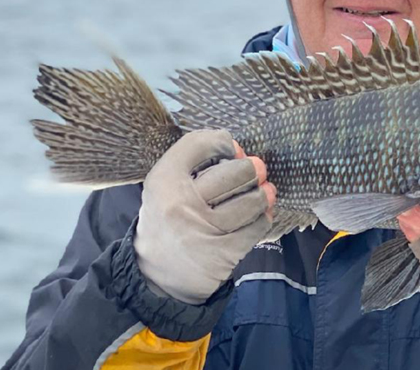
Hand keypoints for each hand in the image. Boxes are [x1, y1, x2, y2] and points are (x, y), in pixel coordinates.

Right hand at [134, 129, 274, 303]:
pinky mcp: (223, 253)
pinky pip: (256, 227)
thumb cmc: (169, 219)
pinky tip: (258, 215)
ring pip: (251, 200)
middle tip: (257, 170)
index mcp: (162, 181)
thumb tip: (241, 152)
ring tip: (263, 193)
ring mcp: (203, 229)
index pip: (199, 144)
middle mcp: (180, 203)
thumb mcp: (166, 186)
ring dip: (262, 195)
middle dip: (251, 169)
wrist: (156, 275)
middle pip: (234, 172)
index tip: (231, 150)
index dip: (222, 142)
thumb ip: (194, 163)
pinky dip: (262, 218)